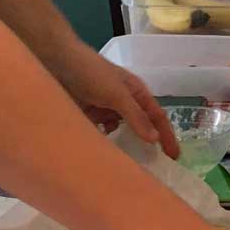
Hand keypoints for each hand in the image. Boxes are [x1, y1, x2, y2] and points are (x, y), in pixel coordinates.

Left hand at [52, 48, 181, 159]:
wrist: (56, 62)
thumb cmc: (92, 73)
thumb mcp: (117, 95)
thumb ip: (136, 117)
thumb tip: (155, 140)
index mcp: (137, 93)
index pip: (157, 117)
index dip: (167, 136)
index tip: (174, 157)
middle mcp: (124, 101)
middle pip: (140, 126)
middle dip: (146, 144)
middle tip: (152, 167)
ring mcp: (105, 109)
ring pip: (119, 132)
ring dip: (122, 144)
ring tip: (125, 165)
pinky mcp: (88, 115)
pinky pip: (100, 133)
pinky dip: (102, 141)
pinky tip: (100, 151)